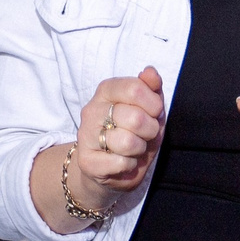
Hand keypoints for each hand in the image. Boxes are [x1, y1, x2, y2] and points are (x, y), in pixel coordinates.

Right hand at [68, 66, 164, 206]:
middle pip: (135, 118)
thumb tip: (150, 72)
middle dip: (150, 131)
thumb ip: (152, 89)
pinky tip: (123, 162)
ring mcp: (86, 135)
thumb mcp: (148, 110)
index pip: (135, 89)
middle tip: (144, 135)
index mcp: (106, 91)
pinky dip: (129, 165)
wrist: (109, 169)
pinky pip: (120, 163)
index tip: (153, 114)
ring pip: (127, 142)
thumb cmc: (133, 134)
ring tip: (133, 149)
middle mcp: (92, 110)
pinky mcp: (86, 161)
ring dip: (139, 149)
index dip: (153, 105)